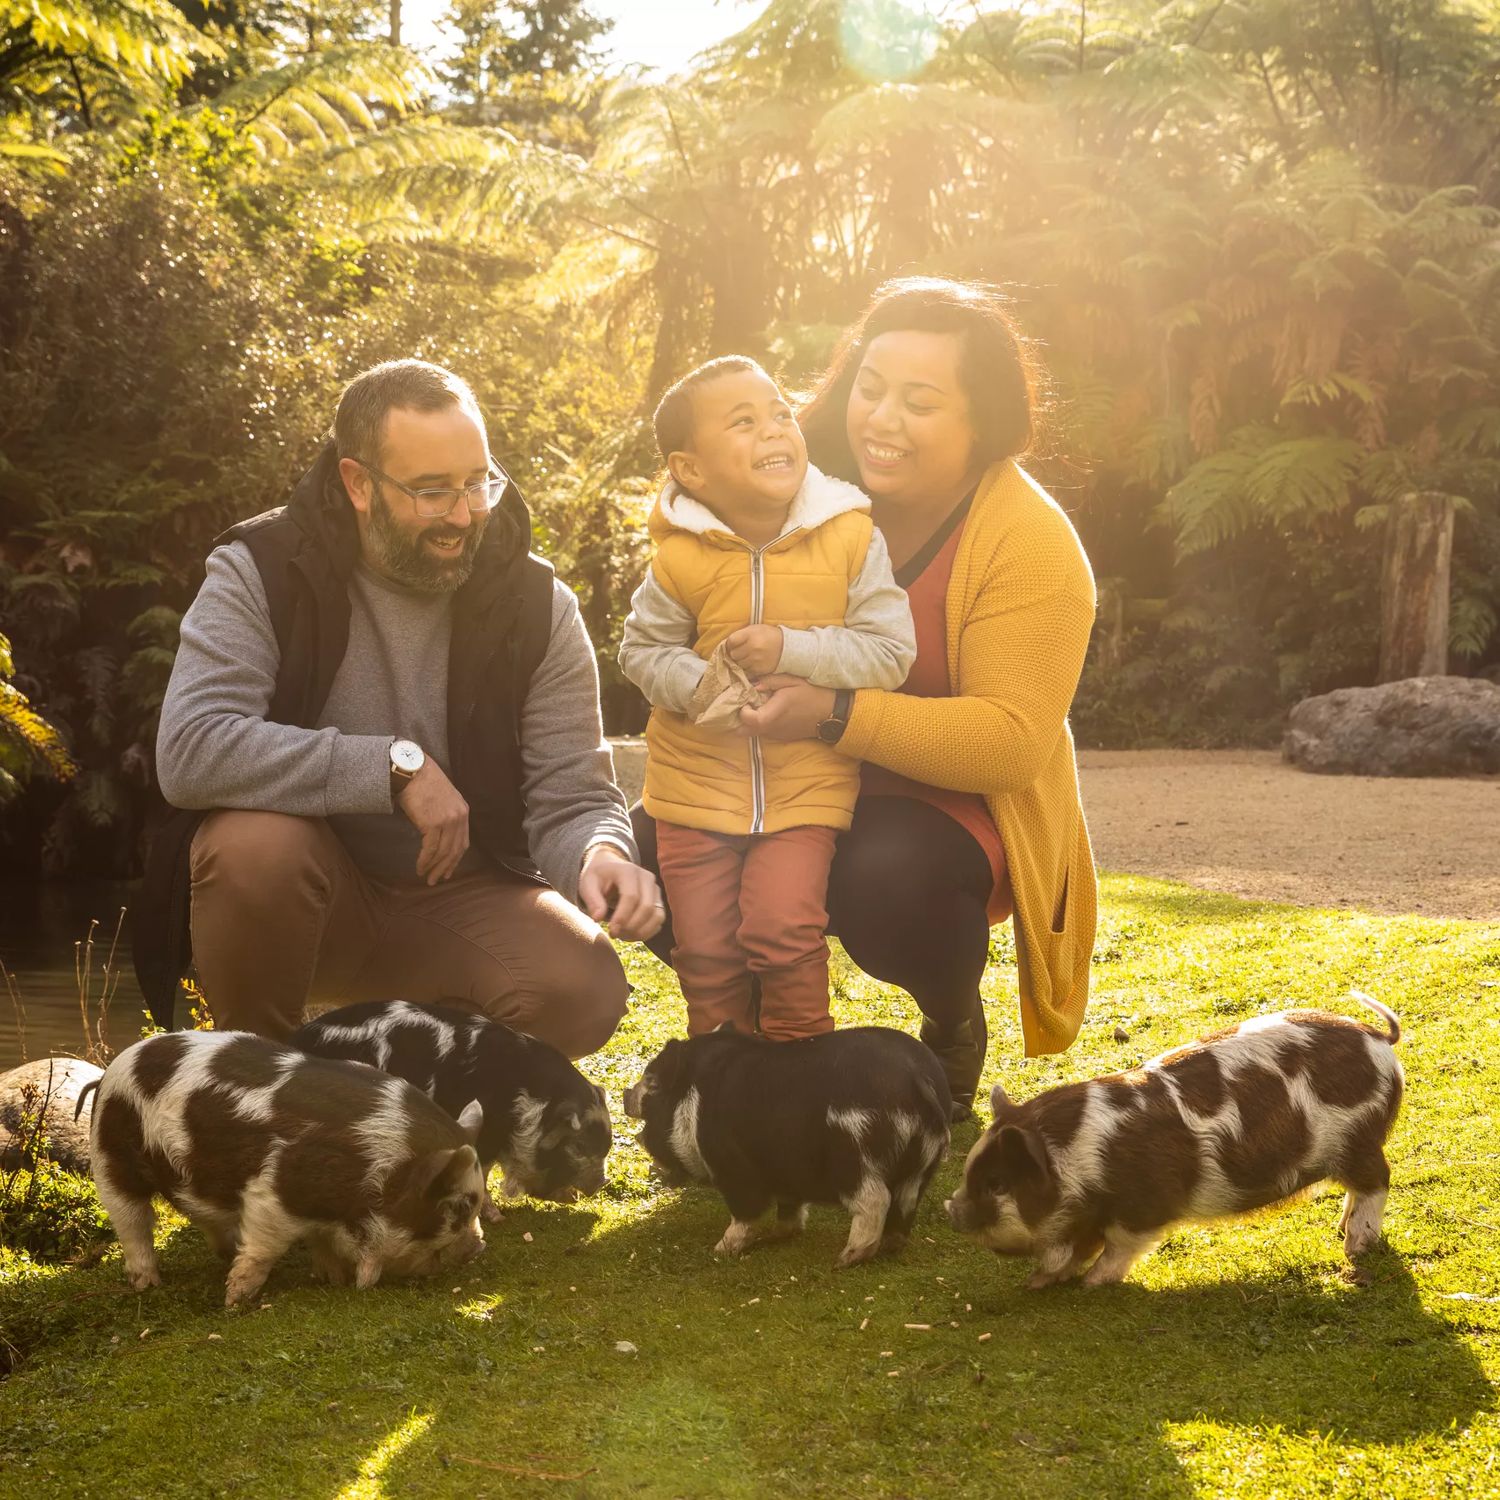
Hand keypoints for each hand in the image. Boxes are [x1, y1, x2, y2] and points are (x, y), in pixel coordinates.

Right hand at [397, 759, 469, 885]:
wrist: (412, 770)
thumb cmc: (422, 782)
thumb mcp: (443, 798)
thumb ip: (446, 815)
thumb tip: (438, 836)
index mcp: (463, 811)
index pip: (463, 842)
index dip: (456, 859)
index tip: (449, 870)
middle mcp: (459, 817)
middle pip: (455, 850)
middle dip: (446, 868)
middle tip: (437, 880)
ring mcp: (448, 821)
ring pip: (443, 853)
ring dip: (434, 868)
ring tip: (427, 877)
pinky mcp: (433, 824)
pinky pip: (430, 849)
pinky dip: (425, 861)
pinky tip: (420, 867)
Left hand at [578, 844, 664, 940]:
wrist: (610, 868)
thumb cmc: (598, 878)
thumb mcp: (587, 884)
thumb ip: (592, 900)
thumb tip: (597, 918)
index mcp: (628, 871)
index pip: (631, 896)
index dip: (622, 917)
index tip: (611, 931)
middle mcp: (647, 878)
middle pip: (647, 907)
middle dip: (631, 926)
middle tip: (615, 934)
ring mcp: (655, 889)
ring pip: (657, 915)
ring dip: (641, 931)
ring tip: (622, 936)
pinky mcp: (658, 900)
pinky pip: (659, 920)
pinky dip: (647, 932)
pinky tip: (630, 934)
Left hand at [725, 624, 783, 675]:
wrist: (787, 647)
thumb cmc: (769, 636)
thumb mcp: (755, 629)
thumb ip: (741, 634)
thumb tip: (728, 643)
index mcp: (750, 635)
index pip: (731, 641)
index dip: (730, 643)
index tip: (733, 644)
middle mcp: (752, 648)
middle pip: (733, 654)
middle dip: (735, 653)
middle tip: (741, 651)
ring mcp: (756, 660)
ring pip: (739, 664)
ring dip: (741, 661)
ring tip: (748, 656)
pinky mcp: (759, 670)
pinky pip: (747, 671)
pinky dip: (748, 667)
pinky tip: (753, 662)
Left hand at [736, 675, 837, 741]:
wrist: (830, 713)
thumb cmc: (812, 694)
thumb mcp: (793, 680)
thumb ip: (771, 681)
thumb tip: (753, 684)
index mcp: (774, 713)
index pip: (748, 719)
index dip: (742, 710)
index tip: (746, 699)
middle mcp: (772, 728)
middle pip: (743, 731)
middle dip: (738, 719)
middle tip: (744, 704)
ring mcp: (776, 735)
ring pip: (752, 732)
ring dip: (749, 721)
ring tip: (756, 706)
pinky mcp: (781, 737)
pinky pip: (763, 732)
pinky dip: (760, 724)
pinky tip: (768, 711)